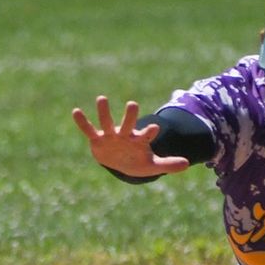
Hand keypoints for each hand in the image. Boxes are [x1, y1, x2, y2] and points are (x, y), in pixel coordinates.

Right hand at [71, 96, 189, 177]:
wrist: (121, 162)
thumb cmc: (137, 161)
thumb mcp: (152, 166)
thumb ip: (168, 164)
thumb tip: (188, 164)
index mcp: (139, 140)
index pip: (146, 134)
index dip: (150, 132)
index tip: (155, 127)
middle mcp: (125, 135)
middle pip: (128, 124)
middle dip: (130, 116)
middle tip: (132, 104)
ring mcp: (111, 136)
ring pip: (107, 122)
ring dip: (104, 112)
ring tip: (101, 98)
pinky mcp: (98, 139)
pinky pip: (89, 130)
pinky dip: (82, 122)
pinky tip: (76, 111)